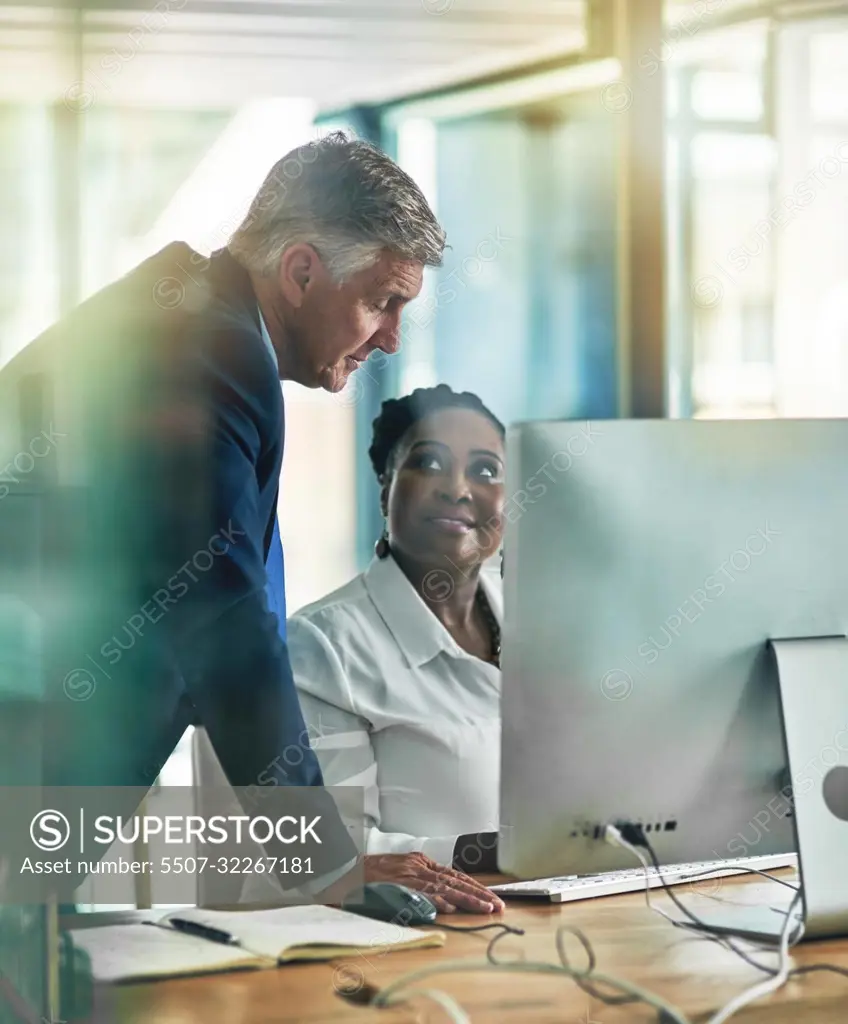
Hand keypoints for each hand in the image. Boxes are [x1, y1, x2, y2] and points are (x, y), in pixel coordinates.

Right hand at [319, 853, 504, 913]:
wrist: (340, 870)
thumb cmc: (367, 876)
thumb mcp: (398, 874)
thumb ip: (419, 883)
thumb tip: (444, 901)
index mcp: (419, 862)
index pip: (453, 874)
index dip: (474, 886)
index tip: (491, 897)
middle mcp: (417, 866)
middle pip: (455, 879)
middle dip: (479, 892)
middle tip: (499, 904)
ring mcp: (408, 875)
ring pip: (444, 887)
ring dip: (467, 898)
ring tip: (485, 908)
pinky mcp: (397, 886)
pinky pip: (421, 894)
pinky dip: (438, 900)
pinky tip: (452, 907)